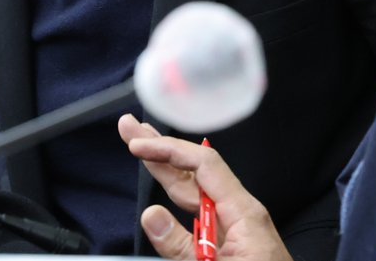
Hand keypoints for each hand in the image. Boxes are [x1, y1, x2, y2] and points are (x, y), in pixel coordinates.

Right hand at [119, 114, 291, 260]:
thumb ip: (182, 248)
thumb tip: (151, 215)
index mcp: (244, 213)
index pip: (203, 165)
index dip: (169, 150)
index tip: (138, 145)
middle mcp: (240, 213)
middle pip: (196, 171)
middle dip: (162, 148)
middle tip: (130, 128)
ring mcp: (235, 226)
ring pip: (195, 189)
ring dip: (166, 167)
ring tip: (140, 146)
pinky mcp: (229, 241)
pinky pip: (199, 210)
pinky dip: (177, 192)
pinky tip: (167, 181)